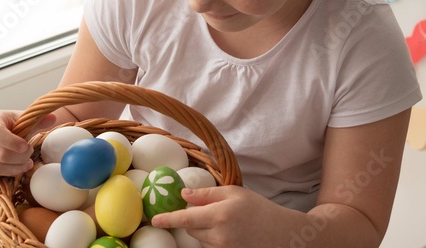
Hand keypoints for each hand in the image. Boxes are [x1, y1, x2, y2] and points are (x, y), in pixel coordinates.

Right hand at [0, 110, 56, 184]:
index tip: (26, 147)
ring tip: (25, 164)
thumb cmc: (12, 126)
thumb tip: (53, 118)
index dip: (13, 143)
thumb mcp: (24, 120)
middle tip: (29, 156)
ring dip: (14, 169)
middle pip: (0, 154)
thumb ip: (38, 121)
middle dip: (20, 158)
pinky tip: (8, 170)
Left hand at [152, 186, 279, 246]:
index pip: (186, 218)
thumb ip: (207, 194)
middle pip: (190, 227)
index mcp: (220, 215)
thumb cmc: (259, 208)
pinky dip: (212, 236)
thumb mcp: (234, 192)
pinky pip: (210, 245)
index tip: (154, 220)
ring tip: (224, 220)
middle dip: (192, 218)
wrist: (282, 234)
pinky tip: (229, 230)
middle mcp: (219, 235)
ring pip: (199, 237)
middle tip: (210, 208)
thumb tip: (183, 194)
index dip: (168, 219)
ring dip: (203, 228)